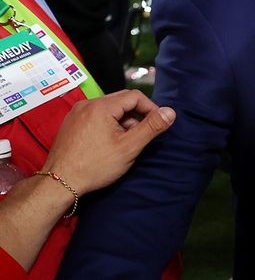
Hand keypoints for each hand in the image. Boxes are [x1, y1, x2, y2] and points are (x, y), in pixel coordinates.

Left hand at [42, 90, 174, 195]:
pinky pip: (95, 115)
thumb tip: (170, 112)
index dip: (150, 108)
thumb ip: (151, 127)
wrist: (58, 183)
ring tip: (126, 141)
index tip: (157, 124)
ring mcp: (76, 113)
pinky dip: (108, 123)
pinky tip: (109, 142)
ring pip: (108, 108)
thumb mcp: (129, 147)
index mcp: (101, 107)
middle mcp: (86, 104)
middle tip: (142, 134)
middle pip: (121, 100)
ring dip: (123, 120)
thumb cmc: (94, 166)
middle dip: (136, 115)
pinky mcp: (71, 123)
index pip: (134, 96)